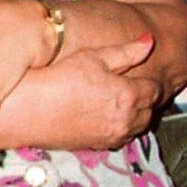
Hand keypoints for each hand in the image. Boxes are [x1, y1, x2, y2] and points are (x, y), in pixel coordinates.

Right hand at [32, 35, 160, 149]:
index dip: (148, 79)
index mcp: (128, 95)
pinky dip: (121, 126)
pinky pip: (121, 138)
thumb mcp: (94, 57)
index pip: (154, 89)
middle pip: (149, 110)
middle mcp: (126, 120)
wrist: (32, 109)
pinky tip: (107, 115)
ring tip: (120, 100)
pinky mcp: (99, 146)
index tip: (139, 72)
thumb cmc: (61, 77)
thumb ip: (126, 52)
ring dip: (136, 114)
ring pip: (137, 127)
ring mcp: (113, 136)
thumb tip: (149, 41)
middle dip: (145, 98)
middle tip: (132, 84)